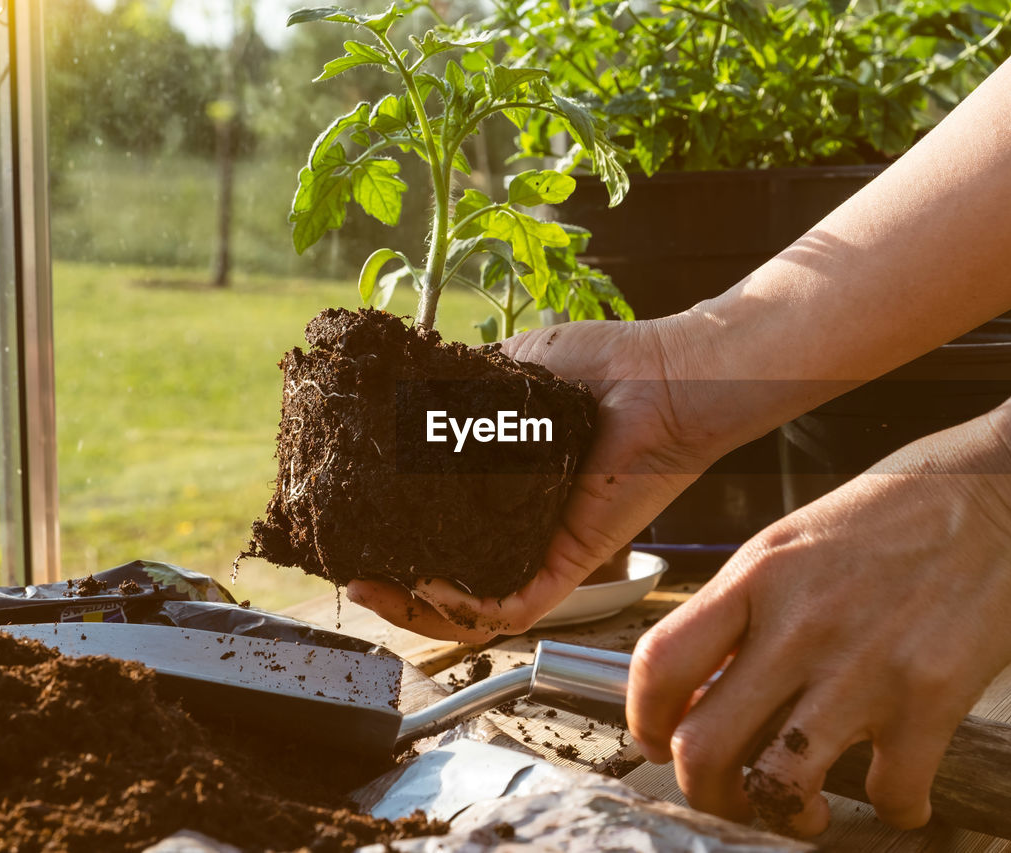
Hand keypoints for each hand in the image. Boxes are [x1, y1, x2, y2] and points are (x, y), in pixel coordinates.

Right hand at [346, 315, 730, 640]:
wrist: (663, 375)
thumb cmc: (604, 363)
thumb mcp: (511, 368)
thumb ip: (458, 387)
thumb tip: (399, 392)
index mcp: (504, 483)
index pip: (438, 524)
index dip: (391, 533)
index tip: (348, 525)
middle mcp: (519, 523)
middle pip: (448, 577)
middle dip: (392, 585)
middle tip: (350, 573)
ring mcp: (543, 546)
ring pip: (474, 606)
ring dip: (417, 608)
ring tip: (373, 589)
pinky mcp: (571, 560)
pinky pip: (515, 605)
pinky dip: (467, 608)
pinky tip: (428, 584)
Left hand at [626, 417, 1010, 835]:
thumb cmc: (907, 504)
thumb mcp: (800, 534)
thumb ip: (753, 601)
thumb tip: (715, 676)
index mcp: (757, 574)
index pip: (658, 662)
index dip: (643, 719)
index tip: (656, 741)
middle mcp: (796, 624)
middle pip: (702, 745)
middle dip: (704, 790)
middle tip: (728, 794)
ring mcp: (861, 665)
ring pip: (778, 784)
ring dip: (785, 813)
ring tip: (805, 806)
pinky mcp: (930, 698)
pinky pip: (889, 793)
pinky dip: (894, 808)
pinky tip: (901, 790)